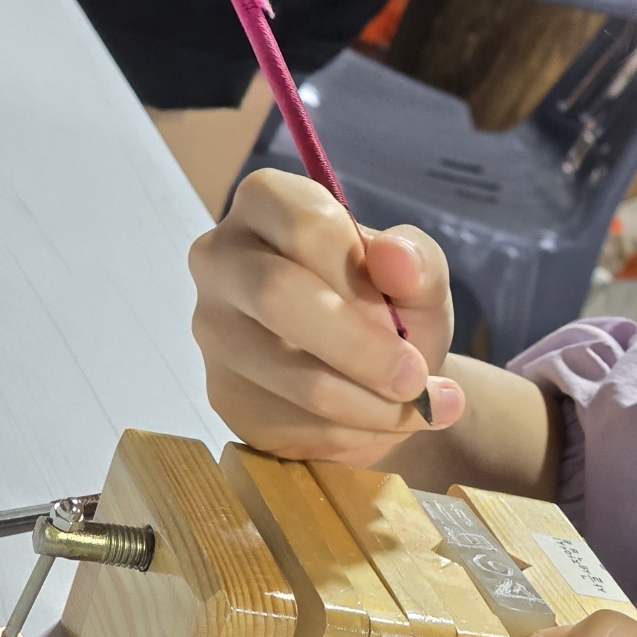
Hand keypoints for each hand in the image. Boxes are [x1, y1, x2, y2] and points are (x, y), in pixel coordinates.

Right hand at [189, 169, 464, 464]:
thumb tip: (395, 255)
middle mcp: (223, 259)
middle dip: (362, 350)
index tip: (404, 321)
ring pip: (292, 375)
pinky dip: (351, 433)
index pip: (306, 225)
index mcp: (269, 204)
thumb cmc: (392, 311)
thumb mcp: (422, 281)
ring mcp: (214, 330)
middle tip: (417, 382)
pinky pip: (292, 424)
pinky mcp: (222, 394)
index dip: (363, 279)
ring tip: (418, 408)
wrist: (375, 381)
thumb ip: (420, 263)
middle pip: (278, 295)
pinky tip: (374, 421)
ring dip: (371, 404)